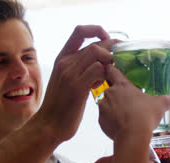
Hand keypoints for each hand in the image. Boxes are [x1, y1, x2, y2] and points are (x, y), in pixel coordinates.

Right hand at [36, 25, 118, 142]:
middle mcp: (65, 62)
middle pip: (94, 43)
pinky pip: (98, 70)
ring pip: (97, 53)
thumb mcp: (67, 81)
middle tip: (121, 59)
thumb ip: (81, 70)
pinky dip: (106, 75)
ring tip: (110, 74)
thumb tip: (102, 66)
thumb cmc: (60, 106)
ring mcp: (70, 74)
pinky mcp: (77, 87)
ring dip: (110, 62)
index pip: (79, 31)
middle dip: (112, 49)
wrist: (48, 125)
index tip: (108, 40)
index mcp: (62, 58)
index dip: (97, 31)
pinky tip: (102, 85)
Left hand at [98, 64, 169, 139]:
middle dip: (118, 96)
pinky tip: (121, 126)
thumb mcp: (161, 105)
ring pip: (107, 105)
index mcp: (122, 85)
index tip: (112, 70)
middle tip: (129, 103)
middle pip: (110, 90)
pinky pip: (105, 118)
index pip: (111, 70)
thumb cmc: (145, 116)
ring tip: (126, 117)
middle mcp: (109, 93)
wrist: (132, 136)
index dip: (111, 69)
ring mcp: (103, 107)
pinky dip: (111, 121)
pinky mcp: (100, 121)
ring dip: (114, 109)